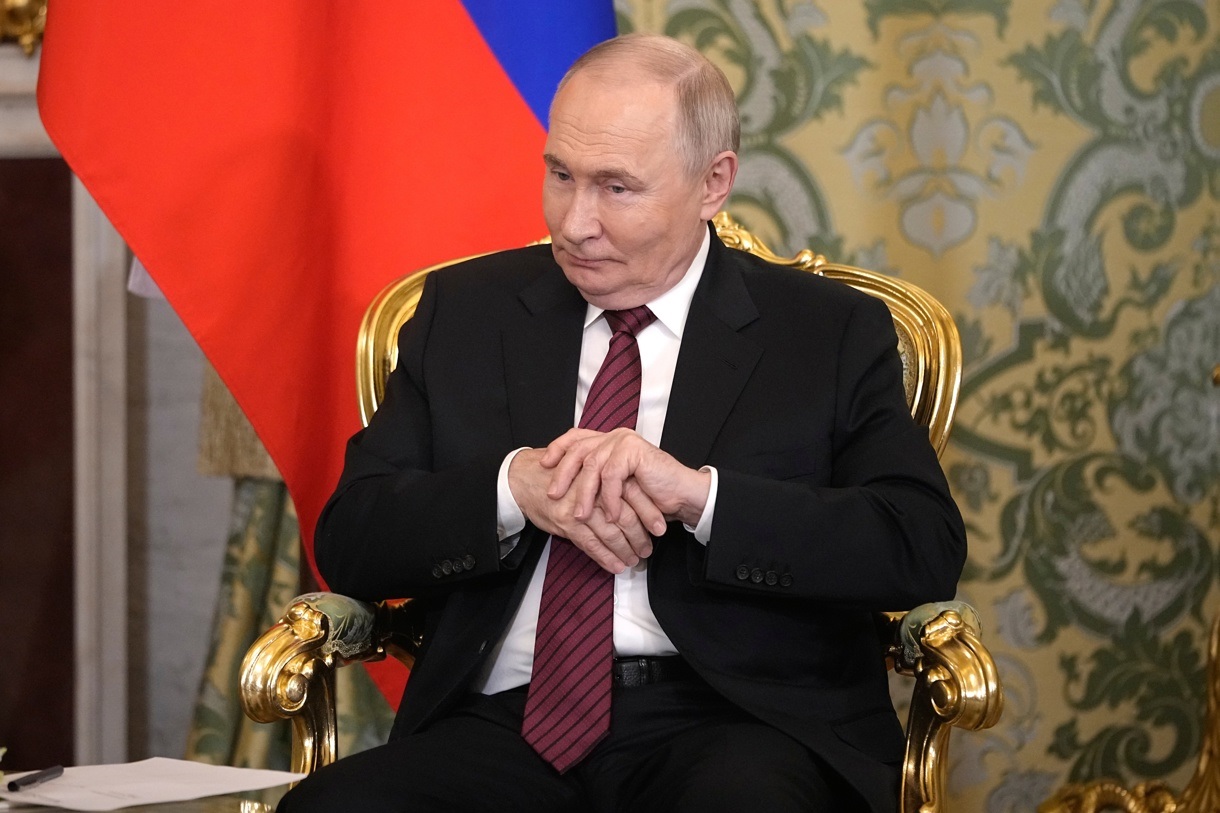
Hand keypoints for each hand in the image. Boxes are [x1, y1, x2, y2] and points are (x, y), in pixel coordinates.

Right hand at [507, 447, 653, 572]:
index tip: (659, 526)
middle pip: (624, 516)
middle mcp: (593, 489)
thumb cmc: (555, 473)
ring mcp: (579, 507)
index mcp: (601, 473)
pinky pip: (591, 544)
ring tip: (634, 559)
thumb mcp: (584, 467)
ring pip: (610, 533)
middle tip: (648, 547)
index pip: (633, 494)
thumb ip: (606, 481)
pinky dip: (605, 557)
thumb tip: (634, 501)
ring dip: (624, 550)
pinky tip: (615, 565)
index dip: (648, 512)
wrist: (523, 476)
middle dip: (640, 536)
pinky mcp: (567, 522)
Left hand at [541, 428, 710, 530]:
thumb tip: (559, 488)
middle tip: (552, 495)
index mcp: (608, 441)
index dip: (558, 449)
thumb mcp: (614, 488)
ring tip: (579, 516)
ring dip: (584, 494)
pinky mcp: (633, 451)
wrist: (681, 495)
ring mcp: (624, 441)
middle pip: (578, 449)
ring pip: (592, 466)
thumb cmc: (650, 495)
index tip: (543, 465)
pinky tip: (610, 514)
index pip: (575, 437)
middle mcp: (614, 436)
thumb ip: (594, 481)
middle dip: (563, 474)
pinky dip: (609, 497)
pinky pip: (611, 475)